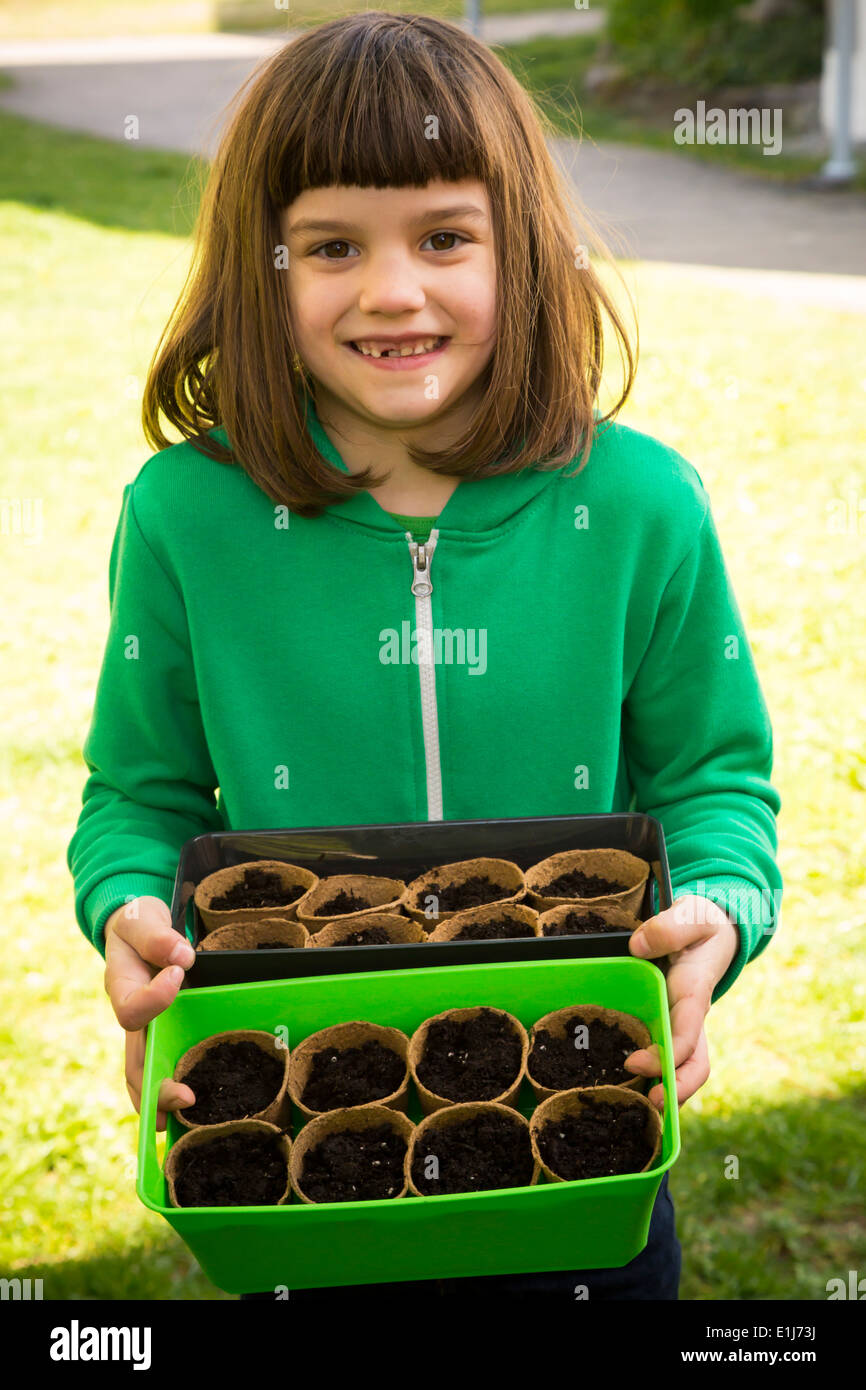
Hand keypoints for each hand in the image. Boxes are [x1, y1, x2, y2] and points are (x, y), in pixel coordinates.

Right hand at [103, 896, 196, 1130]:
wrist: (138, 926)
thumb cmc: (139, 923)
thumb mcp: (142, 918)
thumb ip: (156, 936)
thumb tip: (183, 958)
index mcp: (120, 988)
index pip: (131, 1009)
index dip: (155, 1000)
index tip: (178, 973)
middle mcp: (131, 1016)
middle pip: (134, 1061)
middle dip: (155, 1085)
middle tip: (185, 1097)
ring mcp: (146, 1029)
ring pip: (146, 1073)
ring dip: (162, 1099)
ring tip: (184, 1119)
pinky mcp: (163, 1031)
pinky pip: (164, 1064)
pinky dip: (172, 1089)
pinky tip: (193, 1109)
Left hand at [623, 895, 738, 1111]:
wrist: (714, 926)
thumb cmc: (702, 922)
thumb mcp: (692, 913)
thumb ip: (669, 927)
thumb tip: (637, 948)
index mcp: (696, 991)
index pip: (689, 1030)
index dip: (670, 1053)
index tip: (639, 1062)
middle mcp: (692, 1014)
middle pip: (695, 1062)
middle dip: (678, 1087)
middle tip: (653, 1103)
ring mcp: (684, 1022)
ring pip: (684, 1066)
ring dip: (668, 1089)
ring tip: (643, 1108)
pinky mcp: (672, 1022)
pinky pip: (668, 1055)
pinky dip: (656, 1075)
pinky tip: (630, 1087)